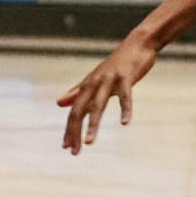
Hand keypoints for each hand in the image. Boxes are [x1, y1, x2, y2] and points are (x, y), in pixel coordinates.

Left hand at [57, 36, 156, 154]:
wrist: (137, 44)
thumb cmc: (116, 64)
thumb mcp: (94, 79)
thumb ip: (77, 92)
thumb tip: (58, 103)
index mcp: (87, 86)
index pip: (74, 111)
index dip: (69, 129)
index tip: (66, 147)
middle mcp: (94, 83)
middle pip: (80, 110)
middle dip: (76, 132)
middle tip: (74, 152)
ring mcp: (109, 80)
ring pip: (98, 105)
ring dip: (93, 125)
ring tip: (89, 142)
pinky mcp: (126, 77)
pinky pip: (125, 96)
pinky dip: (125, 110)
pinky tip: (125, 123)